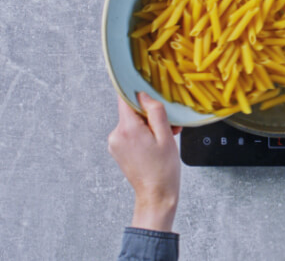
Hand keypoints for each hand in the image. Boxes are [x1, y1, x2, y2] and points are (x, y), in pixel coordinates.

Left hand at [108, 93, 181, 231]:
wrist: (156, 196)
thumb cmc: (163, 170)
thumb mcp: (165, 136)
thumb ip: (155, 112)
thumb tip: (145, 95)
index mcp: (127, 129)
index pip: (125, 98)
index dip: (138, 92)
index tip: (148, 91)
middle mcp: (116, 135)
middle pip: (131, 110)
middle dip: (150, 114)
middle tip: (167, 125)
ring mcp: (115, 143)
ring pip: (132, 121)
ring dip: (149, 124)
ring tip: (164, 137)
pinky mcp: (118, 149)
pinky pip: (131, 132)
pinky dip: (144, 133)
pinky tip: (156, 143)